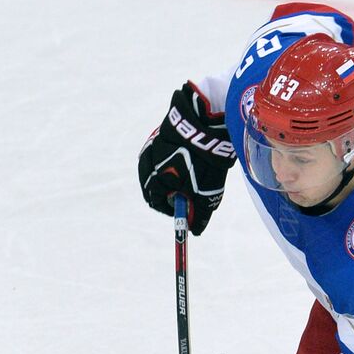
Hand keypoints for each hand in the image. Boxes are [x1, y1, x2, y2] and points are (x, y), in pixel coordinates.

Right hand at [138, 82, 235, 235]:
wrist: (206, 122)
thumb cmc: (205, 161)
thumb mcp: (206, 192)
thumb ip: (200, 214)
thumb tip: (196, 231)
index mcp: (155, 181)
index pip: (157, 203)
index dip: (172, 208)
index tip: (186, 207)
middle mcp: (147, 164)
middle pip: (154, 186)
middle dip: (170, 191)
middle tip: (188, 190)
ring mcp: (150, 148)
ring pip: (155, 170)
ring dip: (169, 175)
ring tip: (188, 171)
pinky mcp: (157, 135)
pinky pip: (159, 154)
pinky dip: (169, 160)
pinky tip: (184, 156)